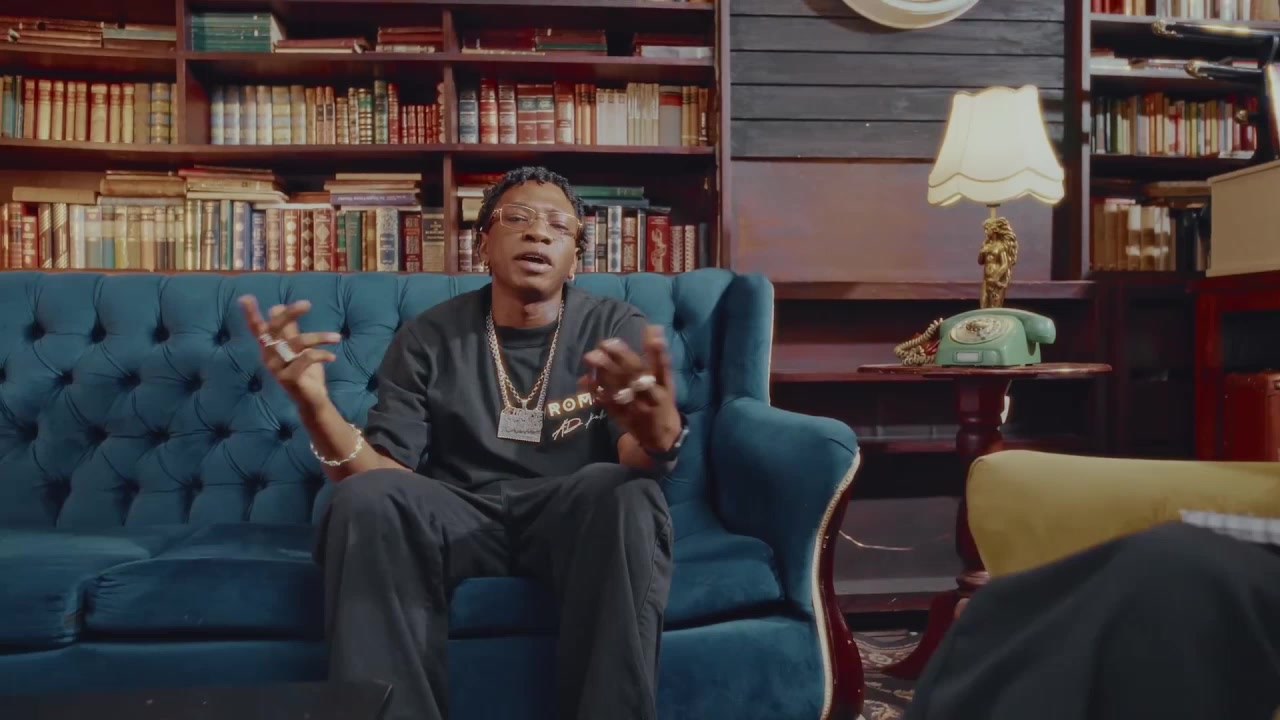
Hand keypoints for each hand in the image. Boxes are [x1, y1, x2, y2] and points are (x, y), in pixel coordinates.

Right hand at [238, 295, 341, 410]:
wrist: (312, 400)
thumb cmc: (305, 372)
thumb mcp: (298, 348)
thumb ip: (289, 330)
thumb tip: (277, 307)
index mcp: (269, 348)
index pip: (257, 328)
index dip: (251, 314)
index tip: (245, 297)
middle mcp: (268, 357)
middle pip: (274, 330)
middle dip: (289, 314)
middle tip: (306, 304)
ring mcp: (277, 369)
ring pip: (296, 343)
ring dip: (319, 337)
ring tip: (336, 337)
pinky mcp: (288, 379)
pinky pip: (305, 359)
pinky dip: (321, 355)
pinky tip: (332, 357)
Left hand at [579, 325, 680, 452]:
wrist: (661, 438)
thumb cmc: (662, 402)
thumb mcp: (666, 380)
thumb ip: (658, 356)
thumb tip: (653, 327)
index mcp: (664, 386)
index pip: (662, 366)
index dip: (657, 350)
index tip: (650, 330)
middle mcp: (651, 397)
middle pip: (636, 376)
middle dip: (622, 359)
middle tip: (605, 343)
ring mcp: (635, 408)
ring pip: (620, 389)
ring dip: (604, 373)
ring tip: (591, 356)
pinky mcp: (621, 417)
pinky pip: (607, 403)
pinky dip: (595, 391)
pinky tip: (584, 379)